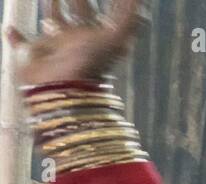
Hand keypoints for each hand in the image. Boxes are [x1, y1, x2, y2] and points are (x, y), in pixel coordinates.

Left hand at [5, 0, 146, 88]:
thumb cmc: (43, 80)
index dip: (53, 4)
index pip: (57, 16)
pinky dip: (132, 6)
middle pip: (80, 10)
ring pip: (108, 13)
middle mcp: (82, 40)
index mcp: (61, 42)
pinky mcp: (115, 41)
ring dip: (116, 3)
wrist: (63, 92)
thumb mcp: (25, 53)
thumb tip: (9, 29)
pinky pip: (128, 19)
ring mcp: (100, 40)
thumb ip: (20, 42)